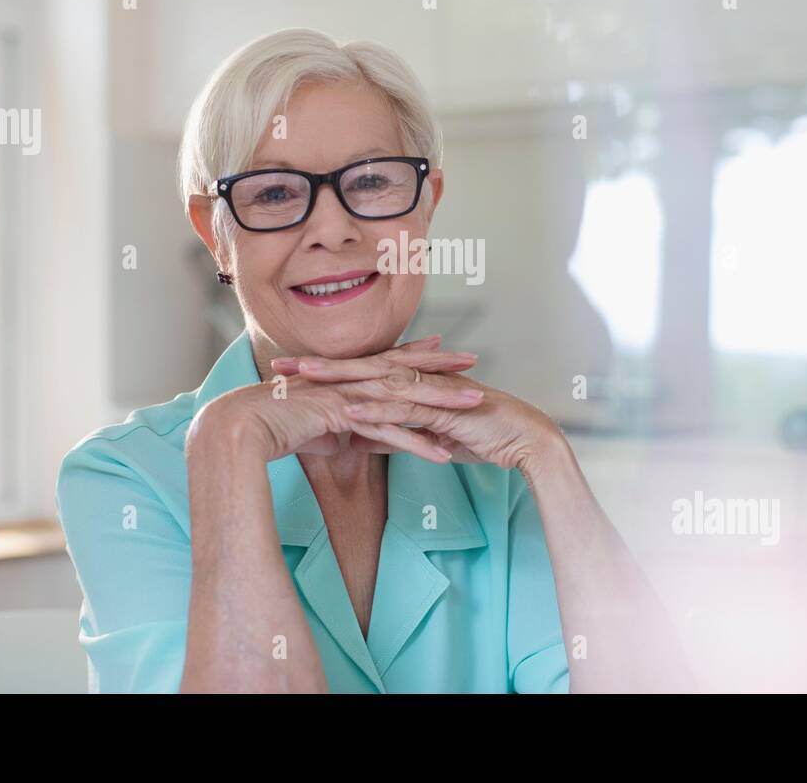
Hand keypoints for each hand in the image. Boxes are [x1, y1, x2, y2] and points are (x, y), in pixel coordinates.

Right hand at [187, 335, 486, 466]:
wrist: (243, 427)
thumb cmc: (275, 427)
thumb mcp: (316, 426)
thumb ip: (338, 426)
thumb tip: (350, 434)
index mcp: (345, 379)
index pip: (389, 362)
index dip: (418, 356)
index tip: (445, 351)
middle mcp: (351, 381)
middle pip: (405, 372)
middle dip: (442, 368)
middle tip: (475, 361)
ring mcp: (349, 396)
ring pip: (405, 398)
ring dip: (443, 403)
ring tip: (475, 407)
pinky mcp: (345, 418)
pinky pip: (387, 432)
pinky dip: (416, 443)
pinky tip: (442, 454)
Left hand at [280, 353, 563, 474]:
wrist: (526, 440)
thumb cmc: (483, 437)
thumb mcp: (428, 438)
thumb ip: (393, 435)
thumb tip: (358, 440)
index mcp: (414, 383)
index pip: (363, 372)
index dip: (327, 371)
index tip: (291, 373)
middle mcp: (420, 380)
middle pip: (361, 368)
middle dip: (320, 366)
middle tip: (279, 366)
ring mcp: (432, 392)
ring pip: (377, 382)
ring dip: (339, 379)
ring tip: (302, 379)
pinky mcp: (443, 410)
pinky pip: (404, 410)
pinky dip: (375, 410)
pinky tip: (348, 412)